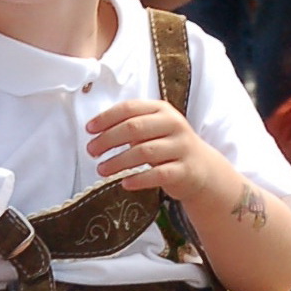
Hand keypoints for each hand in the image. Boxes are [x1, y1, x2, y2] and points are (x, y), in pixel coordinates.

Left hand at [85, 97, 217, 200]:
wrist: (202, 169)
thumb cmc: (168, 146)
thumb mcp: (152, 129)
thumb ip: (130, 126)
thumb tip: (96, 132)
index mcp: (161, 110)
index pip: (129, 108)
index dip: (106, 118)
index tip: (89, 130)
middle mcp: (173, 124)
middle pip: (134, 128)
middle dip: (108, 140)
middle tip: (91, 151)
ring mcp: (181, 147)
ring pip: (144, 151)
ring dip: (118, 162)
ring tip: (101, 170)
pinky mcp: (184, 170)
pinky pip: (158, 174)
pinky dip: (139, 179)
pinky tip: (124, 183)